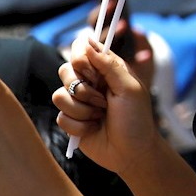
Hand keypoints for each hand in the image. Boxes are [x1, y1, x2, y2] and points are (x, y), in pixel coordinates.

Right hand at [52, 30, 158, 175]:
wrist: (132, 154)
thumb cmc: (136, 120)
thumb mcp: (129, 88)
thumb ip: (109, 64)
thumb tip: (87, 41)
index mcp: (104, 70)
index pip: (81, 50)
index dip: (81, 59)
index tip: (94, 72)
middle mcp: (89, 83)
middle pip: (65, 71)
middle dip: (83, 89)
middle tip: (103, 100)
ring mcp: (77, 102)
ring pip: (59, 96)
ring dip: (83, 110)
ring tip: (100, 116)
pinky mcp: (70, 121)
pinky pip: (60, 117)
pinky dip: (79, 125)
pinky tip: (92, 129)